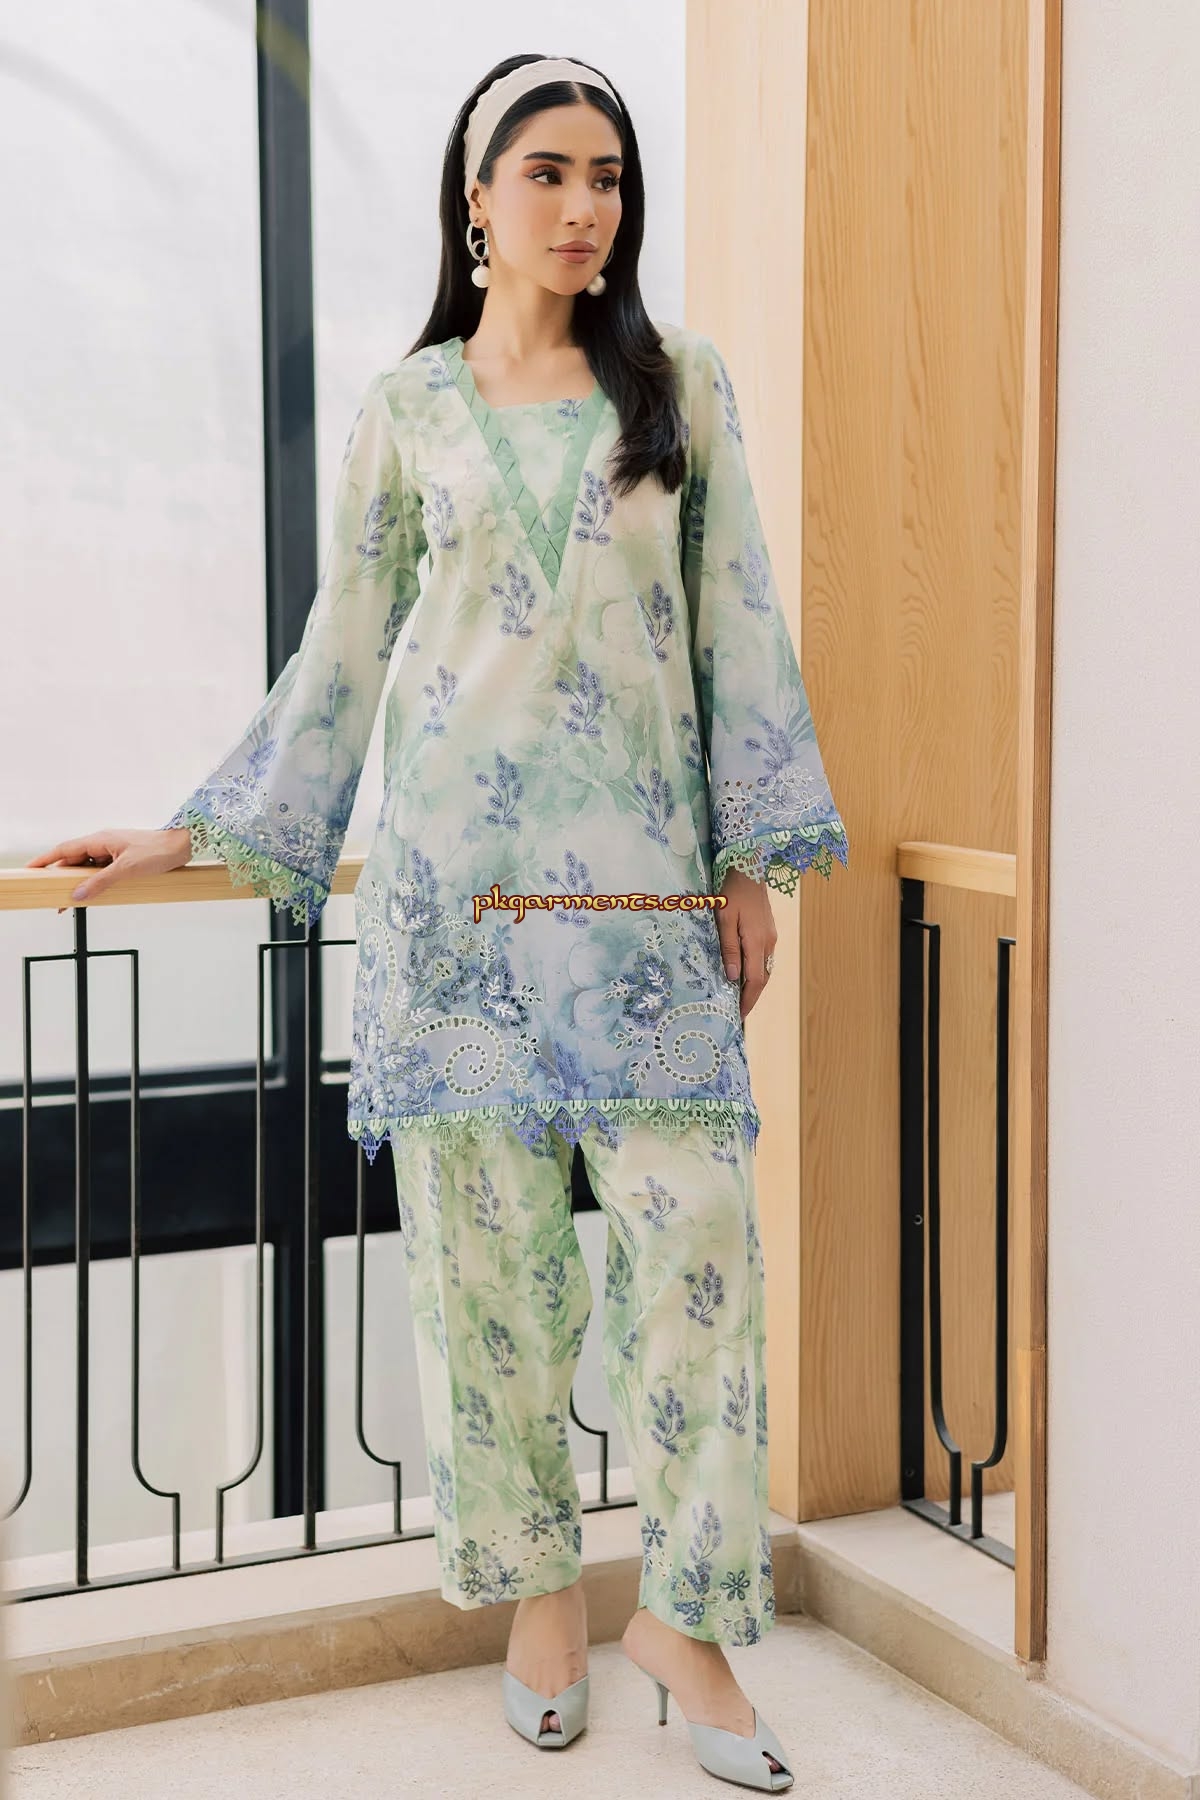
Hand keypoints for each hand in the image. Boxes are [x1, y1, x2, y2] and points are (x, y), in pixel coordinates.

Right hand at [25, 827, 193, 906]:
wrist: (182, 846)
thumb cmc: (158, 851)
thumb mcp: (126, 869)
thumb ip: (101, 882)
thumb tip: (79, 894)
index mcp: (100, 840)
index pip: (64, 850)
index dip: (46, 861)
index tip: (30, 870)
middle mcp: (103, 843)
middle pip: (73, 860)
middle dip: (61, 877)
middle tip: (49, 894)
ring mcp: (112, 851)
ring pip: (87, 867)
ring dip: (78, 882)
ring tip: (68, 901)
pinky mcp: (122, 859)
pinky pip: (101, 871)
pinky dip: (94, 882)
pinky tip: (92, 894)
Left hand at [715, 867, 777, 1021]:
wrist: (750, 868)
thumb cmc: (732, 892)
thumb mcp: (724, 919)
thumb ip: (729, 949)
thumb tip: (731, 977)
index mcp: (756, 941)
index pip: (754, 980)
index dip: (747, 999)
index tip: (739, 1015)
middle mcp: (768, 943)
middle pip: (762, 978)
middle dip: (751, 996)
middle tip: (738, 1011)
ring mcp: (771, 938)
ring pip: (765, 969)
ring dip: (754, 985)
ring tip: (739, 997)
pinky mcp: (769, 932)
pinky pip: (763, 959)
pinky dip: (755, 971)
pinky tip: (744, 974)